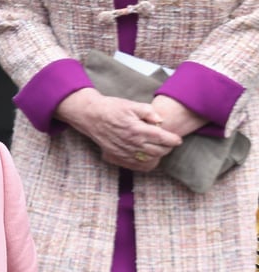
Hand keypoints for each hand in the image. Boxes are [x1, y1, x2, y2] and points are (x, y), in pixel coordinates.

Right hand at [56, 88, 181, 170]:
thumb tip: (160, 120)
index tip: (178, 140)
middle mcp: (132, 144)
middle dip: (167, 148)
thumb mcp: (131, 104)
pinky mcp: (118, 158)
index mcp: (137, 129)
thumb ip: (148, 111)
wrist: (92, 117)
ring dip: (158, 157)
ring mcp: (125, 153)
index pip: (162, 138)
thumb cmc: (112, 108)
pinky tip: (149, 158)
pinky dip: (146, 164)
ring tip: (160, 150)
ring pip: (149, 161)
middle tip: (170, 143)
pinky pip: (137, 167)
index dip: (173, 140)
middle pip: (158, 152)